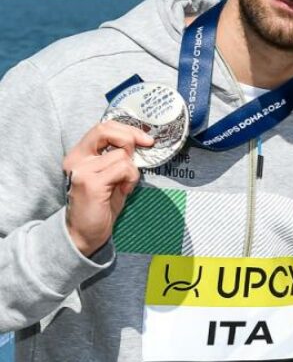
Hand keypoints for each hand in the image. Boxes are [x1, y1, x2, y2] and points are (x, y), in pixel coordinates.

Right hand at [62, 121, 153, 255]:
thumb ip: (119, 158)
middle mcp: (76, 159)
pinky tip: (123, 191)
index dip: (127, 129)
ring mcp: (82, 170)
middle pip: (106, 130)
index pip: (102, 127)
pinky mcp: (91, 182)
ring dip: (132, 170)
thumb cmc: (102, 205)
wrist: (85, 233)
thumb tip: (141, 141)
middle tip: (141, 154)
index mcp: (80, 155)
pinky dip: (130, 179)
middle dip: (131, 138)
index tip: (146, 140)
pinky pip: (123, 169)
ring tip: (124, 185)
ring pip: (121, 155)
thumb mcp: (112, 176)